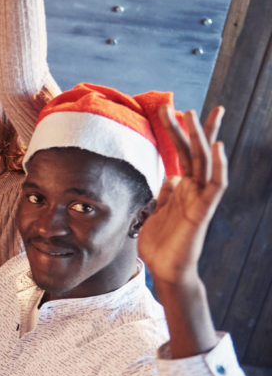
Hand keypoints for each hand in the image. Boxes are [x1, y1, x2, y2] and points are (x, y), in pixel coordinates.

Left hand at [138, 106, 227, 287]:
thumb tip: (171, 177)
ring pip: (204, 161)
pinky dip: (218, 165)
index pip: (183, 154)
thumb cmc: (161, 244)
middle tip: (177, 105)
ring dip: (200, 137)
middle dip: (187, 128)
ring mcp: (199, 198)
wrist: (166, 270)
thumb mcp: (157, 212)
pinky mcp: (202, 211)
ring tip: (194, 115)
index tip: (175, 110)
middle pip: (192, 152)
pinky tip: (217, 147)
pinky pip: (215, 185)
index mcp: (181, 188)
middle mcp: (193, 189)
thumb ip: (165, 194)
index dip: (180, 132)